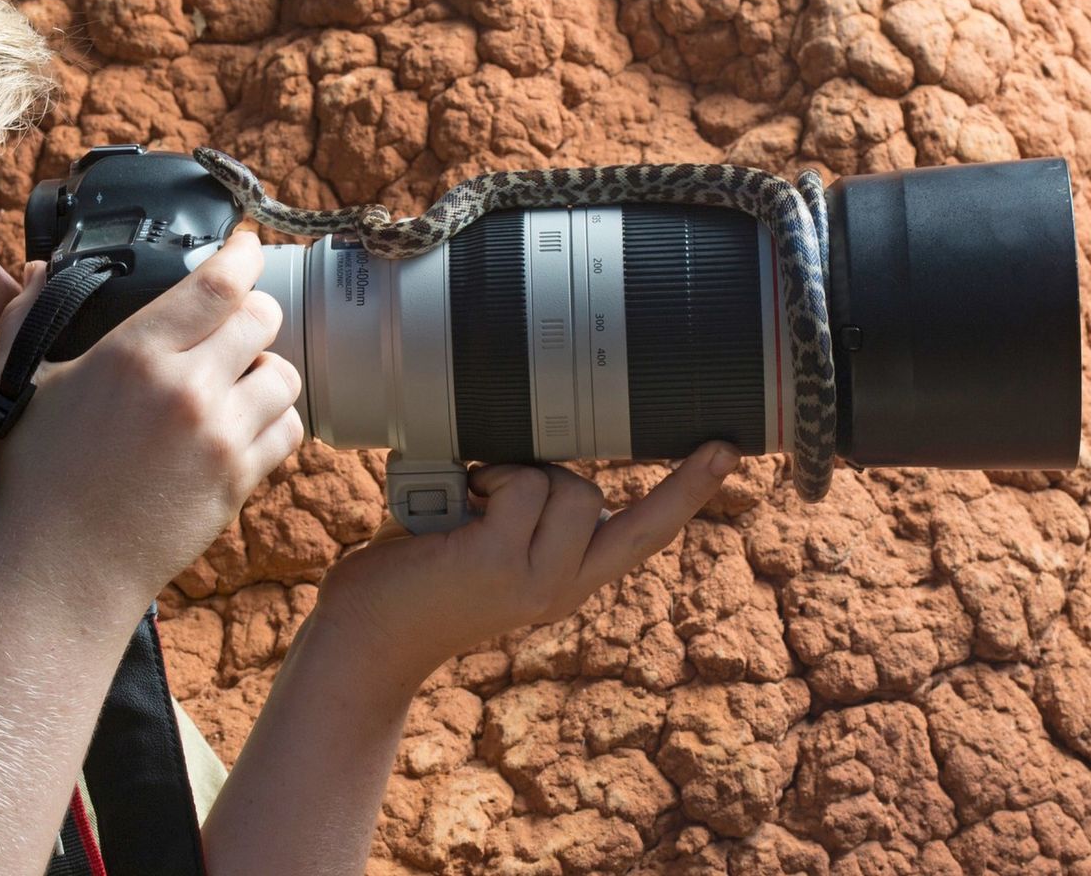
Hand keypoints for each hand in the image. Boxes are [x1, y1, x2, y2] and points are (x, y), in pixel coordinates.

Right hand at [0, 232, 304, 611]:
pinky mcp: (239, 480)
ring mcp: (219, 436)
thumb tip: (44, 269)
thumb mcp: (21, 386)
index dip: (243, 254)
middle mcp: (186, 387)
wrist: (62, 571)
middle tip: (236, 321)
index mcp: (133, 353)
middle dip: (254, 312)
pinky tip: (241, 425)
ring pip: (284, 373)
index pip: (218, 283)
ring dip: (265, 369)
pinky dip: (274, 420)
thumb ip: (30, 317)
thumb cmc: (37, 480)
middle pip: (264, 317)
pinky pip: (288, 429)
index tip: (246, 246)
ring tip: (235, 381)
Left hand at [313, 445, 739, 686]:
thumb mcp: (489, 549)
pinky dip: (487, 477)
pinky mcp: (497, 561)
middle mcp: (561, 589)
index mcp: (566, 583)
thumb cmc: (414, 582)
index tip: (727, 449)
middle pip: (598, 498)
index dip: (685, 492)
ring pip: (561, 485)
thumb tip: (532, 451)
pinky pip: (520, 482)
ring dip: (512, 474)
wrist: (363, 640)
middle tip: (492, 490)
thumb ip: (525, 518)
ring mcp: (534, 579)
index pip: (644, 535)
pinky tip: (455, 505)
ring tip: (467, 505)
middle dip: (548, 475)